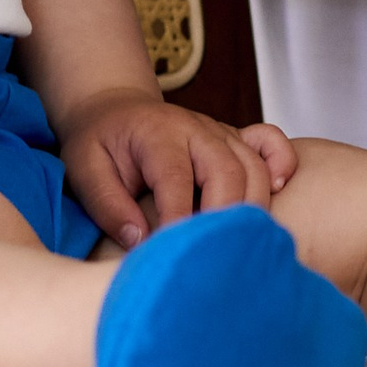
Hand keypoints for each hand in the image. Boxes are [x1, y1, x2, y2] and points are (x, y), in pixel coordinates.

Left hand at [60, 88, 298, 242]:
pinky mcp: (235, 140)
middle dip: (223, 218)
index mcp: (157, 134)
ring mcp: (220, 133)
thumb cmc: (99, 143)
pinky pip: (272, 143)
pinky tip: (275, 194)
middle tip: (212, 257)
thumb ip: (108, 204)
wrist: (115, 110)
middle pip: (227, 172)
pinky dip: (281, 165)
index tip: (175, 255)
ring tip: (237, 247)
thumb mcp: (84, 169)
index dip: (179, 220)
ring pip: (254, 167)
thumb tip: (140, 242)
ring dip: (252, 208)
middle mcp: (195, 129)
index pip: (176, 179)